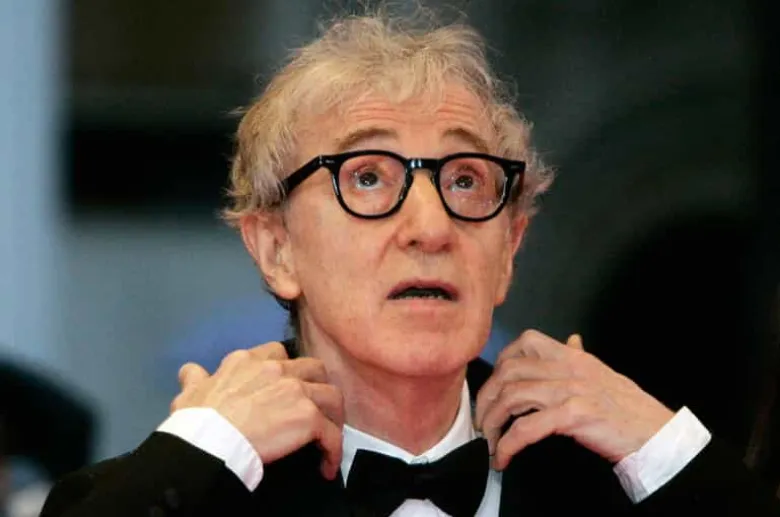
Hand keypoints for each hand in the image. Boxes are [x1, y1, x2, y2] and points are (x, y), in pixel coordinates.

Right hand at [171, 342, 344, 478]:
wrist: (210, 441)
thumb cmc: (198, 420)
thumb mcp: (190, 393)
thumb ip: (195, 379)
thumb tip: (190, 372)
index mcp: (248, 361)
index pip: (277, 352)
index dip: (287, 369)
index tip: (287, 386)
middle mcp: (276, 369)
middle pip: (314, 369)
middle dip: (317, 386)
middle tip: (314, 407)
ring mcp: (296, 391)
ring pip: (331, 396)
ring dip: (332, 416)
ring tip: (327, 435)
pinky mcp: (308, 417)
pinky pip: (331, 433)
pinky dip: (333, 449)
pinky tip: (327, 465)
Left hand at [475, 330, 673, 469]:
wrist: (657, 434)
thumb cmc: (629, 409)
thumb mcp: (602, 374)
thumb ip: (579, 357)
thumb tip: (571, 340)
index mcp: (574, 357)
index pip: (526, 342)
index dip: (501, 361)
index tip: (494, 385)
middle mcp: (570, 368)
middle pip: (510, 370)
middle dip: (487, 396)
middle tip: (482, 419)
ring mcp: (571, 390)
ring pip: (513, 396)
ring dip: (492, 422)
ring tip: (489, 441)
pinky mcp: (574, 416)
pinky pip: (527, 427)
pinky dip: (508, 443)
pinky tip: (503, 455)